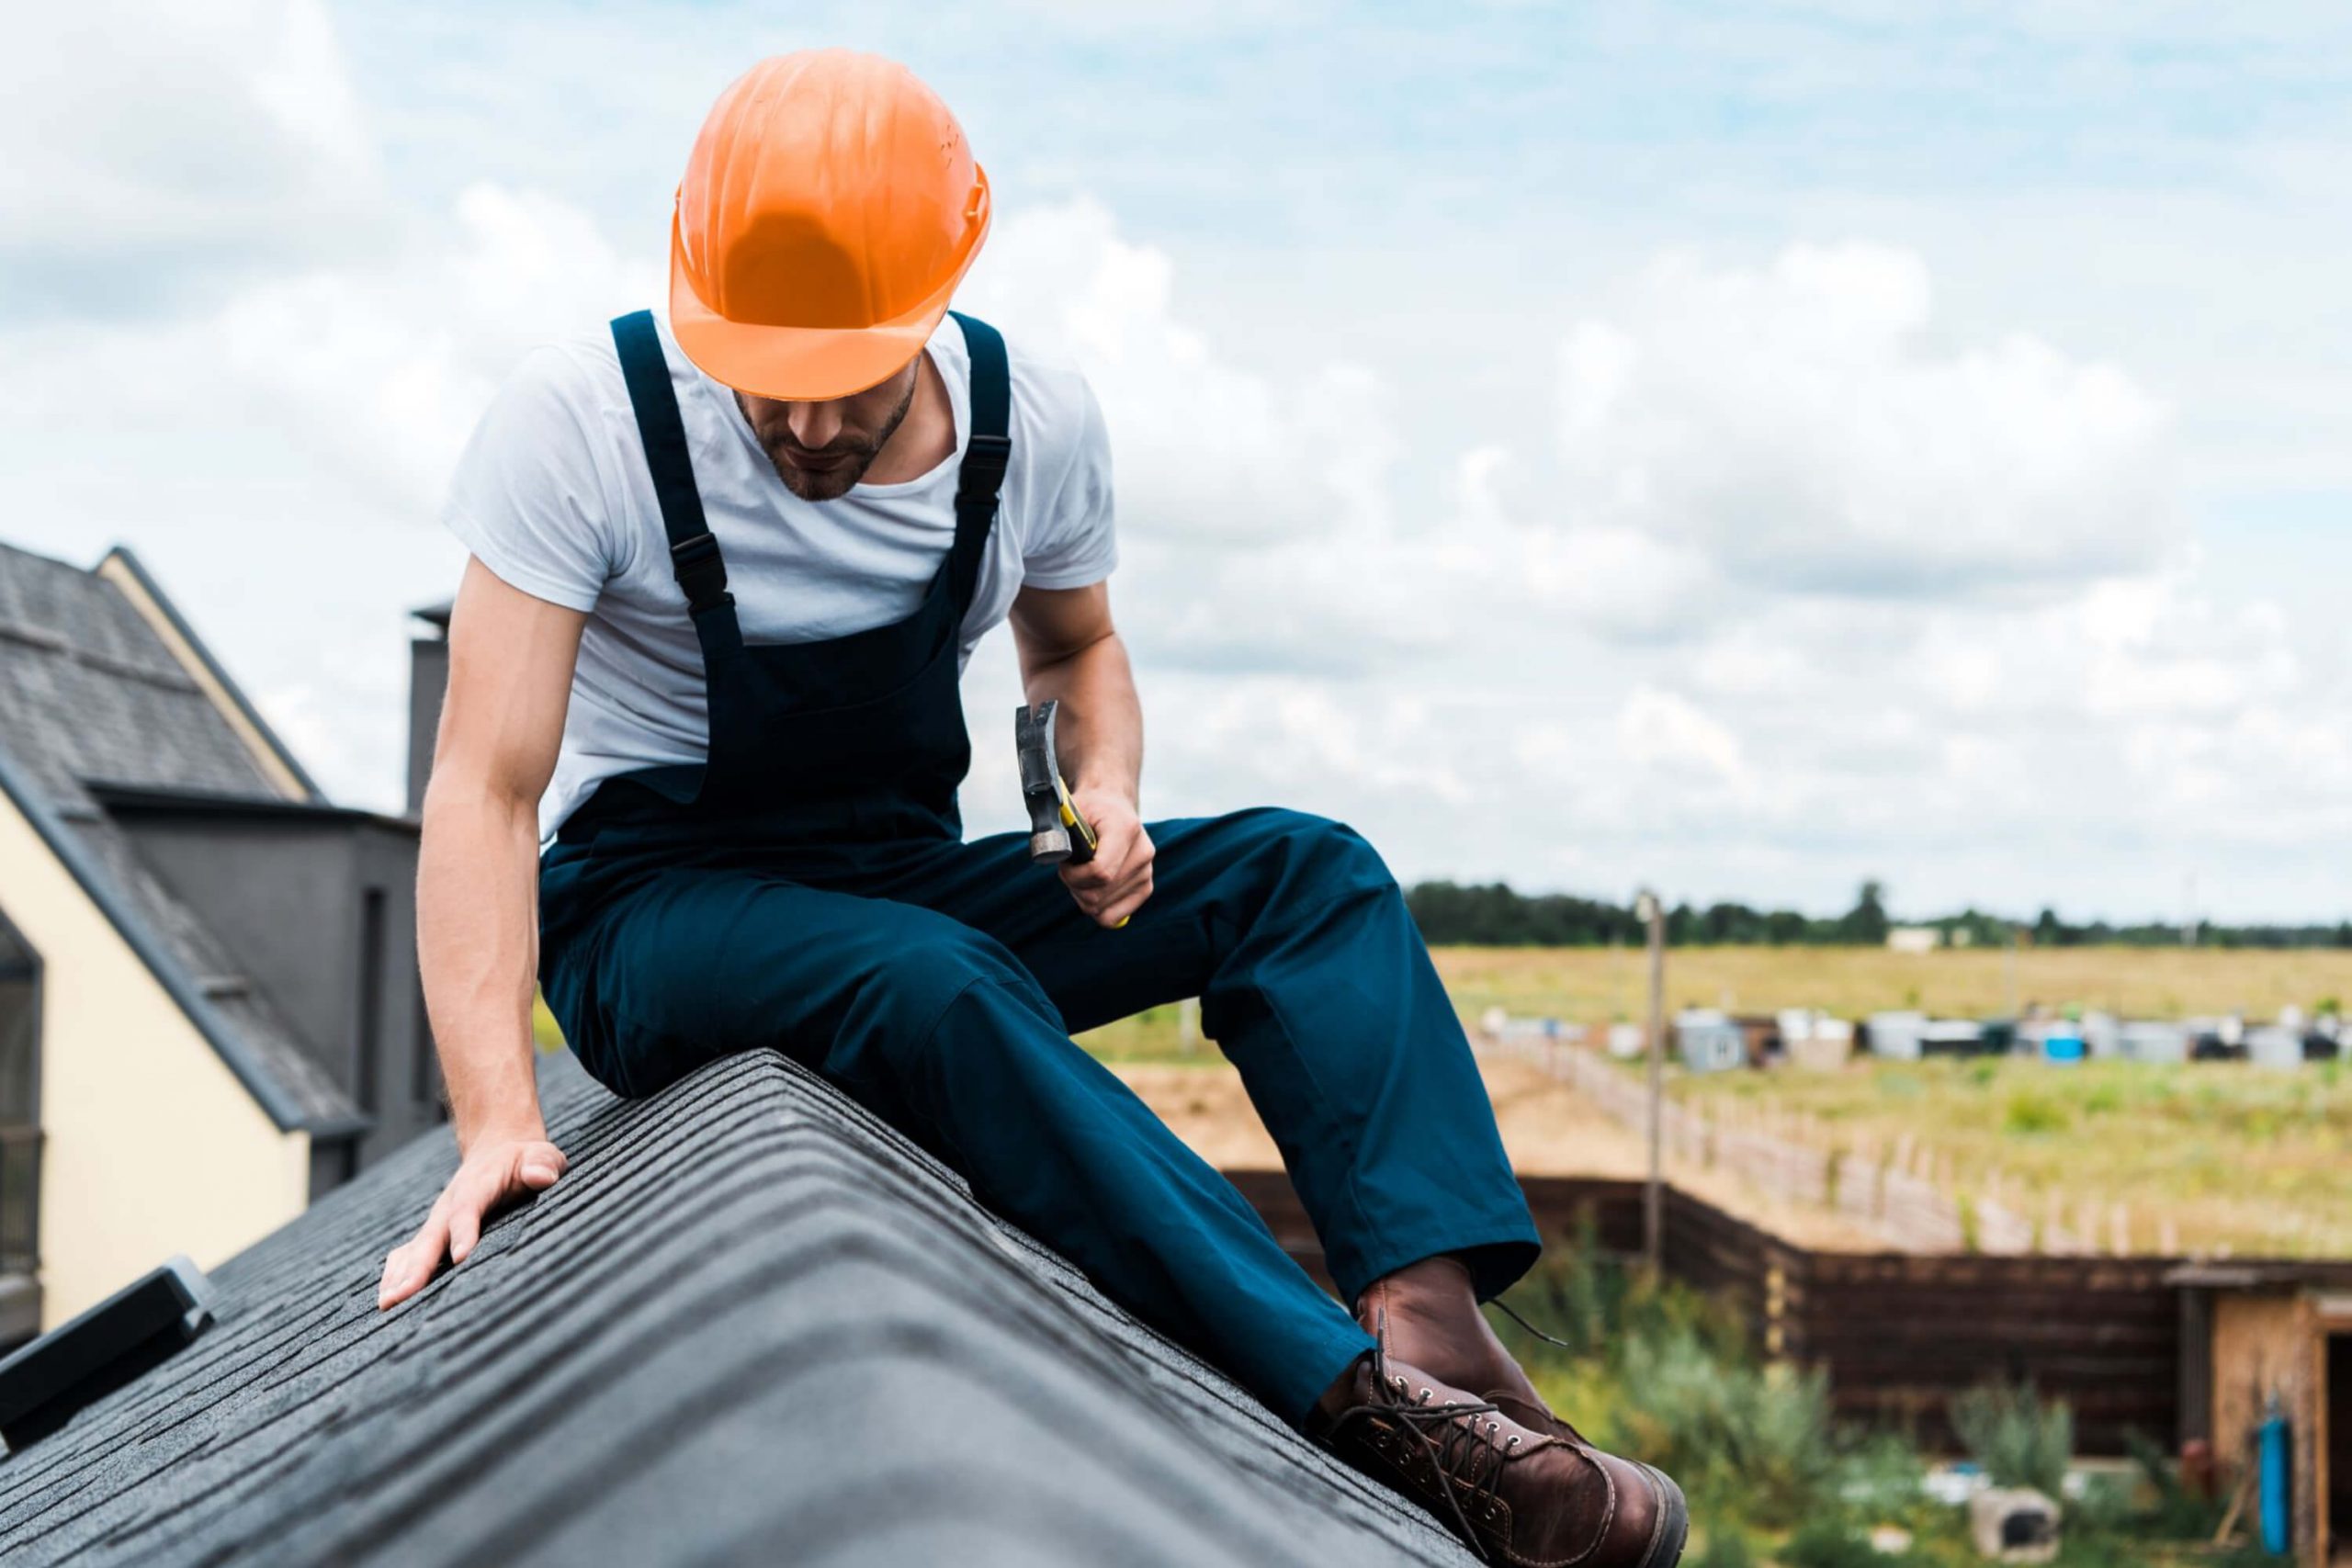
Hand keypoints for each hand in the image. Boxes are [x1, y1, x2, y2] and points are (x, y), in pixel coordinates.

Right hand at [377, 1131, 566, 1308]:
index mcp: (478, 1186)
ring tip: (388, 1305)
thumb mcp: (541, 1155)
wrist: (499, 1150)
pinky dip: (396, 1274)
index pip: (468, 1209)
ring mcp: (437, 1221)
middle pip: (432, 1237)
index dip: (464, 1231)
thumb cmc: (525, 1159)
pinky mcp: (432, 1233)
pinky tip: (388, 1301)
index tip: (461, 1258)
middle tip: (403, 1295)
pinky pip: (408, 1254)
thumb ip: (542, 1164)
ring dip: (399, 1275)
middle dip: (418, 1267)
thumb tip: (542, 1176)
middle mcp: (449, 1205)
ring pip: (415, 1249)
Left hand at [1059, 785, 1153, 928]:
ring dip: (1083, 897)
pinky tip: (1092, 888)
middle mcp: (1143, 852)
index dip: (1073, 876)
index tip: (1064, 865)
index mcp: (1126, 829)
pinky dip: (1096, 909)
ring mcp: (1147, 872)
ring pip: (1102, 909)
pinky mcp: (1145, 888)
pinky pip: (1113, 917)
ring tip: (1082, 875)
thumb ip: (1063, 835)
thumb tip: (1054, 857)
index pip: (1100, 872)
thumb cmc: (1089, 810)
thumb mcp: (1072, 812)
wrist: (1113, 805)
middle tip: (1069, 869)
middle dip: (1074, 886)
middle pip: (1098, 894)